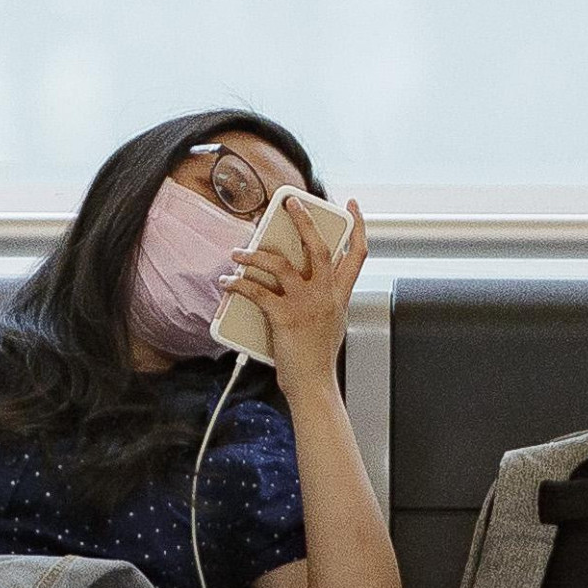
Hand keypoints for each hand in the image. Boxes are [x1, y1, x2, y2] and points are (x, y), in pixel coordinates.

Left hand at [224, 194, 368, 388]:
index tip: (351, 206)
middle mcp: (326, 295)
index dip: (358, 226)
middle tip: (290, 202)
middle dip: (303, 220)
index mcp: (340, 295)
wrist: (313, 384)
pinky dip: (239, 284)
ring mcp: (306, 305)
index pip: (358, 254)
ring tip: (238, 252)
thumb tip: (300, 276)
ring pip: (282, 264)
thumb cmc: (317, 356)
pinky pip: (258, 291)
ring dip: (255, 254)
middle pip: (318, 247)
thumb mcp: (332, 320)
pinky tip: (228, 282)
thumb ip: (323, 296)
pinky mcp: (284, 317)